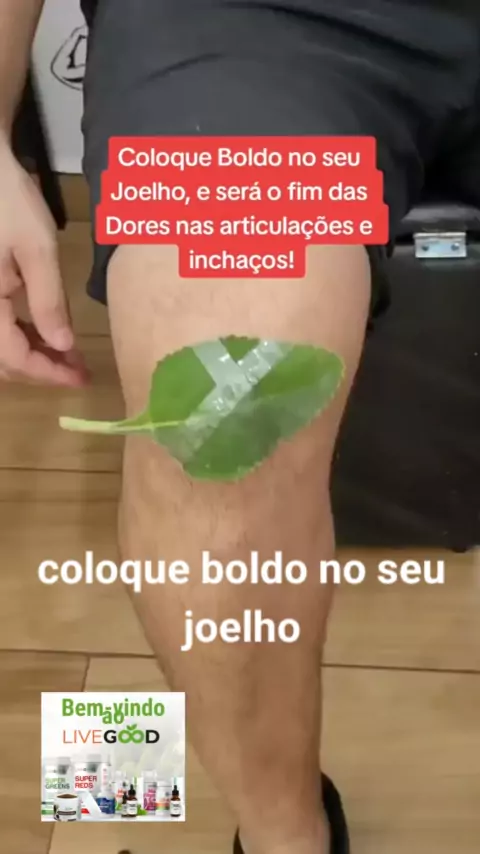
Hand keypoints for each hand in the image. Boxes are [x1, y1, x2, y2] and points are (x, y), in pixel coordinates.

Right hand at [0, 141, 87, 385]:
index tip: (82, 378)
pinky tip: (47, 331)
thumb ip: (48, 301)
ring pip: (0, 346)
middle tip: (79, 369)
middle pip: (3, 360)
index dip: (49, 373)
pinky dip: (22, 335)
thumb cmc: (8, 200)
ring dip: (33, 354)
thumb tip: (63, 346)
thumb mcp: (37, 248)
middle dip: (42, 369)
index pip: (14, 358)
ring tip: (69, 354)